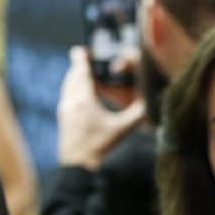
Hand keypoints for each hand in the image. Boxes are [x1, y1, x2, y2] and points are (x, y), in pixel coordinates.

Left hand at [57, 46, 145, 169]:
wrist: (78, 165)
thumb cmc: (100, 146)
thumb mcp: (122, 129)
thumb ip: (137, 114)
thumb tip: (152, 103)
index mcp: (85, 101)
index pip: (82, 74)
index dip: (81, 60)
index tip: (80, 49)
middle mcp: (71, 102)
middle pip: (72, 78)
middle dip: (77, 67)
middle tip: (81, 58)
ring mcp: (65, 111)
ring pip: (67, 87)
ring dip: (73, 78)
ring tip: (79, 73)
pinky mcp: (63, 119)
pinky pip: (66, 96)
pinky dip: (71, 89)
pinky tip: (77, 94)